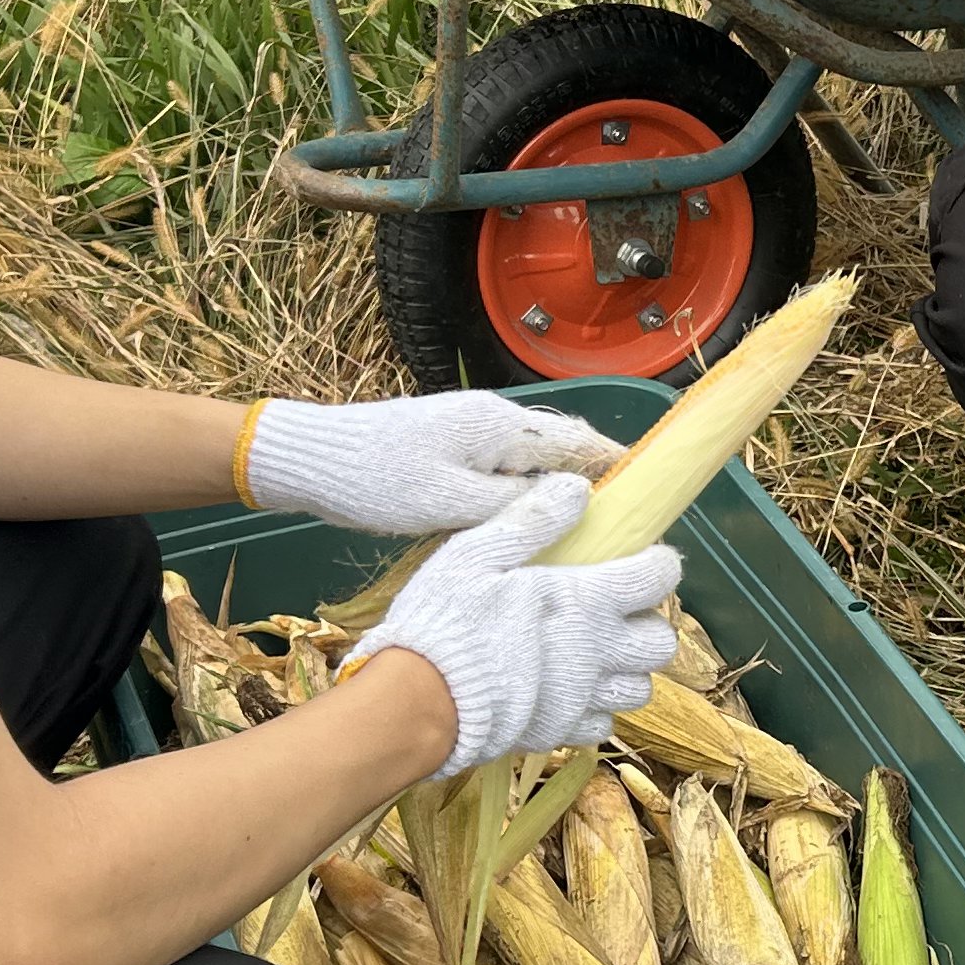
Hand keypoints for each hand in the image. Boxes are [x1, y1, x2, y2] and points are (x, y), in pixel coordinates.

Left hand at [240, 387, 622, 534]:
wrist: (313, 460)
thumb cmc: (378, 480)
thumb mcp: (448, 502)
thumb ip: (513, 504)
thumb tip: (572, 505)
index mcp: (500, 427)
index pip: (578, 442)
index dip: (618, 467)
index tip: (651, 496)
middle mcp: (494, 422)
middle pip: (560, 454)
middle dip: (592, 488)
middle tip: (620, 534)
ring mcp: (472, 435)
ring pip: (532, 467)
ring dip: (555, 497)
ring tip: (583, 541)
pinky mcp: (452, 452)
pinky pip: (504, 475)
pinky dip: (523, 499)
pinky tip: (527, 532)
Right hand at [344, 473, 682, 774]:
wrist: (421, 702)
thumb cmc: (448, 620)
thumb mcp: (477, 553)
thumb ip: (532, 520)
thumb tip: (578, 489)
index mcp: (586, 602)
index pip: (657, 579)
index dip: (658, 565)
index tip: (643, 559)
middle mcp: (597, 653)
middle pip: (661, 643)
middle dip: (649, 624)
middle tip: (618, 613)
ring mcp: (581, 698)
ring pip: (640, 690)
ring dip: (627, 671)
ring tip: (597, 656)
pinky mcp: (559, 732)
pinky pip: (601, 726)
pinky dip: (595, 710)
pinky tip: (569, 693)